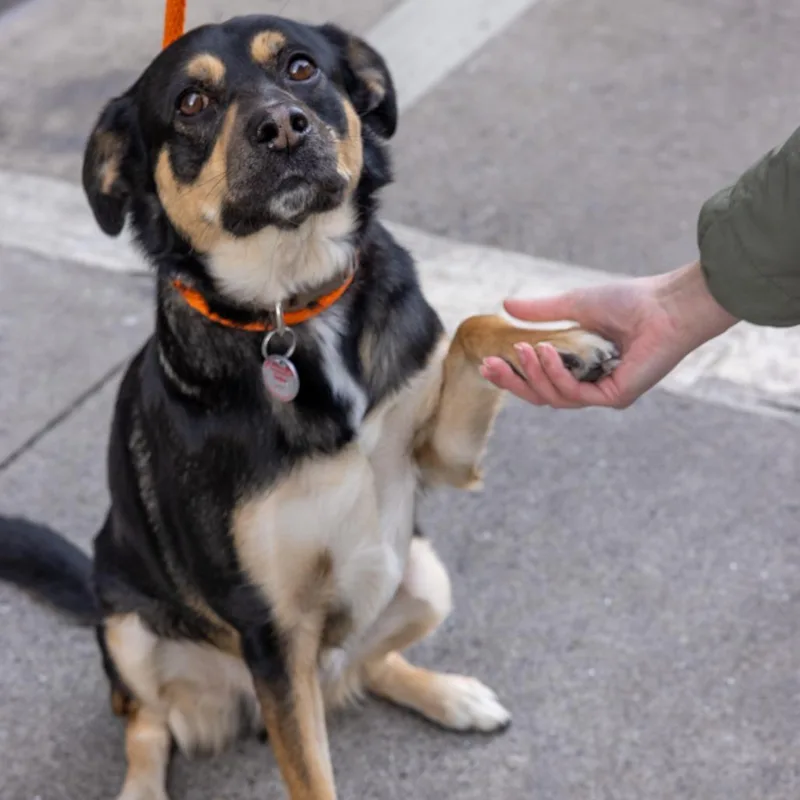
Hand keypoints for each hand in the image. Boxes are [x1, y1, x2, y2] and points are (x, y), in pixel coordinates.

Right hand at [480, 261, 737, 408]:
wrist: (666, 304)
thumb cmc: (630, 301)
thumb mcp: (574, 304)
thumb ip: (541, 312)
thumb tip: (505, 305)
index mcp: (582, 368)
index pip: (540, 380)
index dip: (513, 375)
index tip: (488, 362)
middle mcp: (592, 385)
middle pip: (542, 396)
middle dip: (513, 383)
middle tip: (489, 367)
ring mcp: (604, 394)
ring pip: (554, 398)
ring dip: (533, 374)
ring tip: (523, 348)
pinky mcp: (616, 397)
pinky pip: (575, 395)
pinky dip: (556, 375)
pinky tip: (546, 352)